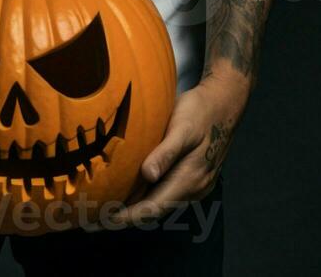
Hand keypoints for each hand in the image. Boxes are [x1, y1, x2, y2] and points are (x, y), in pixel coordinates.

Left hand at [111, 73, 248, 227]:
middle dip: (126, 216)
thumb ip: (166, 153)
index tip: (102, 220)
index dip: (128, 216)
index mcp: (190, 179)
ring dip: (135, 207)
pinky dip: (145, 195)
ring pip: (160, 202)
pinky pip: (165, 192)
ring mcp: (194, 184)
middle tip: (95, 217)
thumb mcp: (182, 128)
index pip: (153, 207)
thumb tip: (147, 175)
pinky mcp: (192, 175)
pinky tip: (129, 190)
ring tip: (106, 206)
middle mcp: (193, 188)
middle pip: (155, 210)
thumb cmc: (201, 111)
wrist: (225, 102)